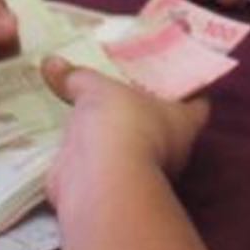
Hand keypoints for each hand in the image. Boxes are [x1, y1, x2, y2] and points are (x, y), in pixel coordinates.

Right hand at [42, 58, 208, 206]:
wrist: (98, 180)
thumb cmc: (121, 124)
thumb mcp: (97, 89)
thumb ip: (77, 77)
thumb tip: (51, 61)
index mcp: (183, 122)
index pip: (198, 105)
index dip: (191, 93)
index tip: (176, 79)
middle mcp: (169, 150)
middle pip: (163, 127)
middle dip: (144, 113)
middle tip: (121, 89)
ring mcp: (140, 172)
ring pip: (131, 149)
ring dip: (114, 138)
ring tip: (90, 113)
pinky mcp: (112, 188)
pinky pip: (101, 167)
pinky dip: (87, 158)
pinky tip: (70, 141)